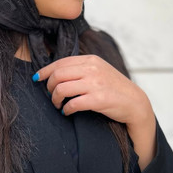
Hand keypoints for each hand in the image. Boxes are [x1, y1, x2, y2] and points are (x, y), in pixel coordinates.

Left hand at [34, 55, 156, 168]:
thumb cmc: (114, 87)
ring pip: (62, 89)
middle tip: (50, 95)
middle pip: (58, 75)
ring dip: (55, 99)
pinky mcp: (98, 100)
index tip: (37, 78)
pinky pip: (72, 104)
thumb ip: (81, 68)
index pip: (61, 62)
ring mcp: (95, 84)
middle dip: (49, 86)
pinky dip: (66, 109)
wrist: (135, 102)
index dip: (45, 71)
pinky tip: (67, 112)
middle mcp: (92, 69)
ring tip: (57, 105)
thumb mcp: (99, 70)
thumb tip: (56, 72)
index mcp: (91, 60)